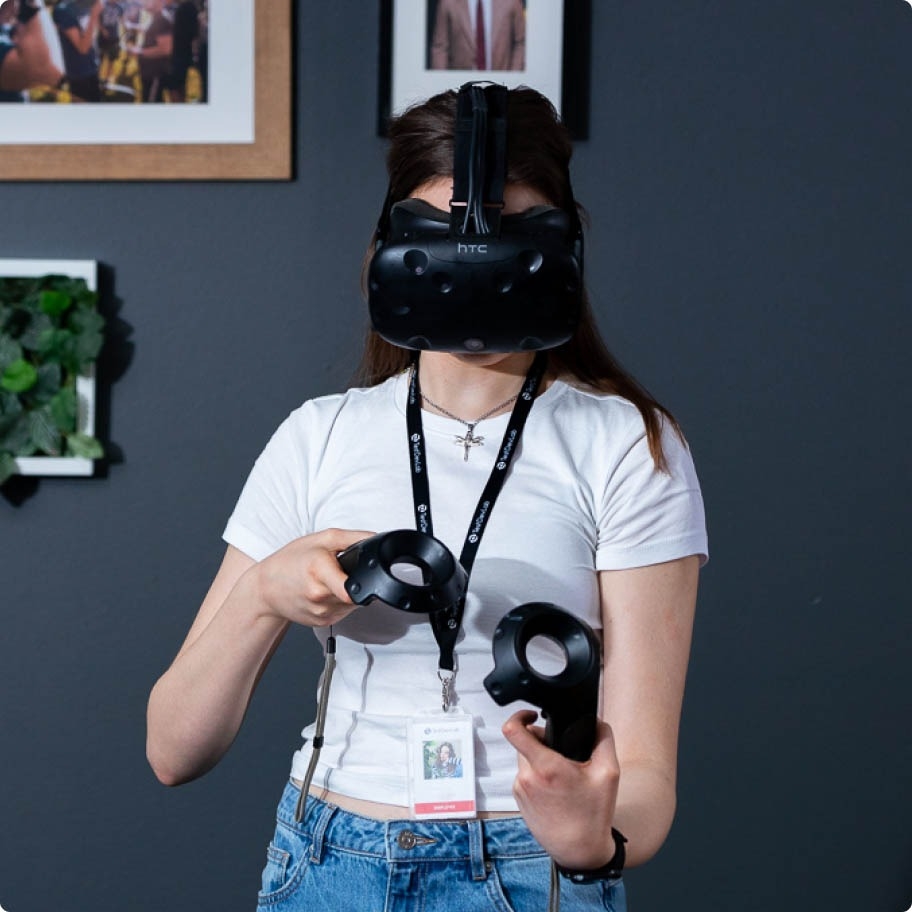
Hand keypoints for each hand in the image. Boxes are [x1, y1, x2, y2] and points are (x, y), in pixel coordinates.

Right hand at [254, 527, 373, 628]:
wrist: (264, 587)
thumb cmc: (290, 561)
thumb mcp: (322, 539)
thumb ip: (353, 538)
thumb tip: (376, 540)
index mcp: (320, 573)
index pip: (351, 591)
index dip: (362, 583)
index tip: (359, 577)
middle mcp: (320, 597)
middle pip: (356, 592)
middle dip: (354, 580)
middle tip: (336, 570)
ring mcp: (321, 613)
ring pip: (352, 603)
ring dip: (347, 592)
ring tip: (327, 580)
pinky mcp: (322, 623)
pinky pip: (342, 611)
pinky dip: (338, 601)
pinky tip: (323, 592)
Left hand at [503, 709, 620, 869]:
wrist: (580, 852)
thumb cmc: (593, 815)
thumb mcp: (609, 773)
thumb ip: (603, 739)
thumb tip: (596, 722)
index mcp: (546, 767)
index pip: (514, 731)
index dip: (519, 716)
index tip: (532, 715)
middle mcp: (527, 777)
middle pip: (524, 743)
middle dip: (541, 742)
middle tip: (562, 754)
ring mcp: (521, 790)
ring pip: (525, 760)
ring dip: (540, 761)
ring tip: (562, 776)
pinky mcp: (519, 801)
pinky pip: (526, 777)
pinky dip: (538, 777)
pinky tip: (555, 790)